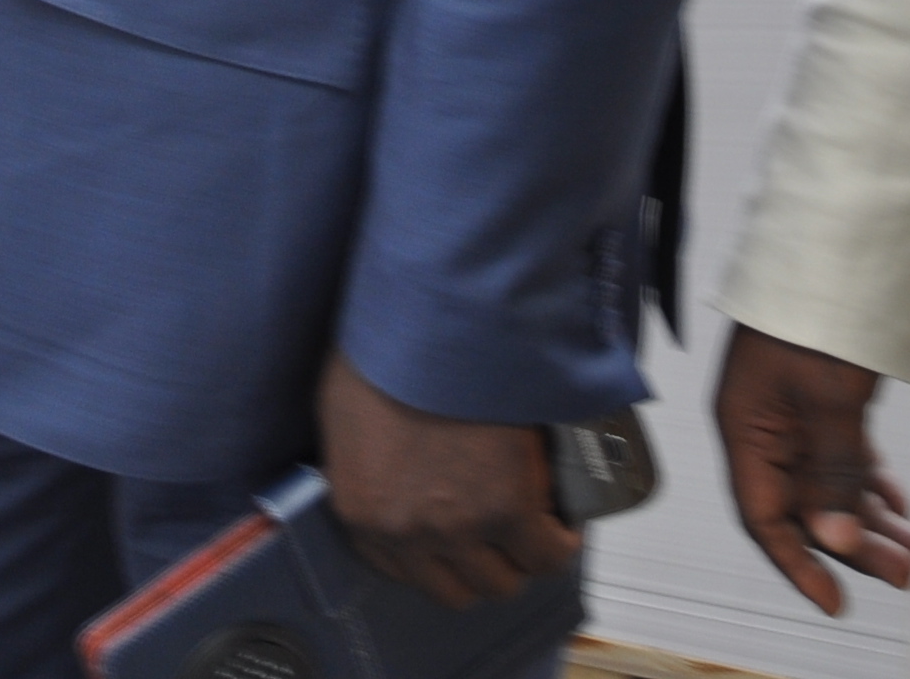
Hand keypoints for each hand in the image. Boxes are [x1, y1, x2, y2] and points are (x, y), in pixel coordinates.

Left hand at [316, 349, 579, 610]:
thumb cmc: (387, 350)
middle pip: (456, 588)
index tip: (454, 541)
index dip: (434, 559)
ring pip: (503, 580)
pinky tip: (562, 522)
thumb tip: (388, 468)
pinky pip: (547, 554)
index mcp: (361, 510)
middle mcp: (406, 533)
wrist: (432, 321)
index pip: (399, 571)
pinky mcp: (509, 510)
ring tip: (532, 526)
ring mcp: (458, 527)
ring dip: (519, 558)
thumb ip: (364, 458)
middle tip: (498, 534)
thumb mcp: (346, 409)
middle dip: (479, 565)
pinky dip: (560, 543)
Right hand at [714, 324, 909, 613]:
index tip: (835, 600)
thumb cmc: (815, 316)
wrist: (837, 251)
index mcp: (746, 428)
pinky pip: (843, 460)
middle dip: (852, 545)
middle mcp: (765, 428)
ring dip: (869, 520)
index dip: (796, 563)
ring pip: (829, 486)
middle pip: (804, 506)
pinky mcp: (823, 403)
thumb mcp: (829, 399)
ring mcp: (794, 415)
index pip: (763, 515)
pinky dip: (870, 485)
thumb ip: (833, 471)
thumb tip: (837, 540)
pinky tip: (898, 506)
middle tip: (904, 573)